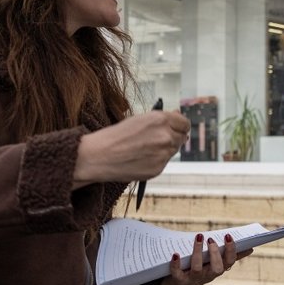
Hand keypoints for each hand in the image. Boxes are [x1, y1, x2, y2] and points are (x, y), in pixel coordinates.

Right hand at [73, 110, 190, 187]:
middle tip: (156, 140)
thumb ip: (160, 120)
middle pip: (182, 137)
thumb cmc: (115, 136)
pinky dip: (157, 160)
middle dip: (173, 137)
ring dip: (165, 149)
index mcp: (160, 120)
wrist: (99, 156)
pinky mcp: (159, 169)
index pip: (185, 123)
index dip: (179, 126)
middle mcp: (166, 136)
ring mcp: (163, 154)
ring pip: (173, 151)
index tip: (175, 128)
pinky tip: (141, 158)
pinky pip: (164, 163)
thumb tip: (177, 116)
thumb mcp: (138, 119)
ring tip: (144, 149)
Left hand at [157, 232, 250, 284]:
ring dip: (198, 253)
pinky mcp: (179, 281)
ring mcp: (194, 279)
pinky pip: (178, 274)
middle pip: (217, 268)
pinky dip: (176, 264)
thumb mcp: (214, 263)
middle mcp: (207, 276)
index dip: (231, 250)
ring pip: (198, 269)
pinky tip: (175, 254)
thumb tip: (250, 249)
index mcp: (217, 270)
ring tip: (199, 237)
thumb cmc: (197, 269)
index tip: (228, 236)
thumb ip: (229, 256)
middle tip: (211, 239)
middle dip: (216, 253)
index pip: (229, 262)